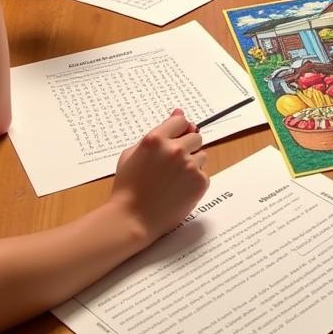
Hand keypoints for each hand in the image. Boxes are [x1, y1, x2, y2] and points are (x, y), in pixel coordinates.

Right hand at [111, 110, 208, 242]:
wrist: (132, 219)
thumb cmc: (128, 187)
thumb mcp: (131, 154)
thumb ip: (157, 133)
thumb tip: (178, 114)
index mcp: (156, 139)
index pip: (181, 121)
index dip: (179, 130)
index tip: (176, 138)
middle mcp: (175, 149)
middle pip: (195, 136)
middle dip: (187, 146)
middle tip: (173, 163)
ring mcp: (189, 166)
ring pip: (202, 155)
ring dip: (192, 163)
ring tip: (174, 180)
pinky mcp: (199, 182)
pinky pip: (204, 174)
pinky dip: (195, 181)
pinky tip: (179, 190)